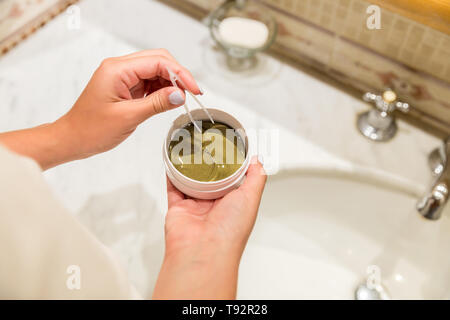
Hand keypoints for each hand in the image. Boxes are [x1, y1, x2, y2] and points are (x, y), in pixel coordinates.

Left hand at [0, 49, 200, 168]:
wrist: (73, 139)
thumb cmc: (92, 129)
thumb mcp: (128, 117)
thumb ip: (157, 103)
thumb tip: (181, 94)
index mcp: (117, 69)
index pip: (158, 61)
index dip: (180, 74)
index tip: (195, 90)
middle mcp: (120, 68)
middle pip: (159, 60)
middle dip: (178, 76)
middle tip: (191, 94)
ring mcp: (123, 76)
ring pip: (156, 71)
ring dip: (171, 83)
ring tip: (179, 101)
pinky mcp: (126, 86)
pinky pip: (150, 82)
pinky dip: (162, 90)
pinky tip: (168, 101)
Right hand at [153, 158, 266, 298]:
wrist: (204, 251)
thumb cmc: (230, 232)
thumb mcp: (251, 198)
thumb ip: (255, 178)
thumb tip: (257, 162)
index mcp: (233, 204)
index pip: (233, 180)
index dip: (232, 165)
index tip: (230, 150)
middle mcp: (215, 206)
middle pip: (211, 179)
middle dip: (210, 165)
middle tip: (208, 147)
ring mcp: (196, 207)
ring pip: (191, 181)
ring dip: (190, 167)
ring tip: (190, 150)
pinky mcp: (178, 208)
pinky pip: (173, 188)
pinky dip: (172, 175)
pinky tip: (173, 162)